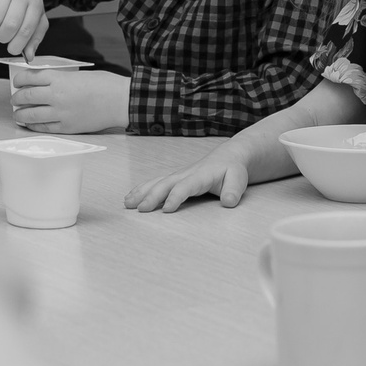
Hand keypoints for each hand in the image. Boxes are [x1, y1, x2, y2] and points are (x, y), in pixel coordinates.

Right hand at [0, 0, 49, 55]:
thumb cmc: (21, 4)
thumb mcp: (33, 20)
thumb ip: (33, 39)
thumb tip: (29, 55)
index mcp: (36, 4)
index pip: (27, 29)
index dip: (18, 44)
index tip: (12, 49)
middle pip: (11, 24)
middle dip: (4, 37)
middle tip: (2, 36)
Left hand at [14, 69, 129, 134]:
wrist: (119, 101)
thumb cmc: (103, 85)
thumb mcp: (78, 75)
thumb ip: (60, 79)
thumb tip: (43, 85)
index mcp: (59, 78)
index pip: (29, 78)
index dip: (19, 80)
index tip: (16, 83)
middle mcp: (56, 95)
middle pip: (26, 97)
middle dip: (16, 98)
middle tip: (15, 99)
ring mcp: (60, 113)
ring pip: (30, 115)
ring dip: (20, 115)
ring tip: (17, 114)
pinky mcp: (66, 127)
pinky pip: (43, 128)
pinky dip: (33, 126)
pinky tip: (31, 124)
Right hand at [128, 142, 251, 212]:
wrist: (228, 156)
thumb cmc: (233, 170)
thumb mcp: (239, 179)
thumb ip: (234, 191)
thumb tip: (228, 202)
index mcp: (200, 175)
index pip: (185, 186)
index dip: (175, 197)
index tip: (166, 210)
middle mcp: (185, 174)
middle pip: (165, 184)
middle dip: (151, 196)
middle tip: (140, 210)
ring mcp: (178, 175)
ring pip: (156, 182)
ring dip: (141, 192)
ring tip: (127, 203)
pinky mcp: (174, 178)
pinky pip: (155, 182)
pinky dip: (141, 189)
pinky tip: (130, 197)